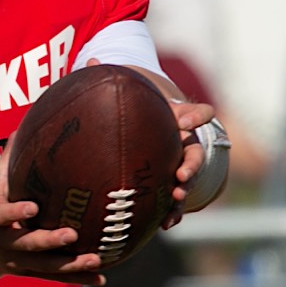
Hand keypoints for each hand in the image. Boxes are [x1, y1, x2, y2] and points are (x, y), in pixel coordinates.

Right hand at [0, 145, 104, 283]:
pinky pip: (56, 278)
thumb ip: (10, 157)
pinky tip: (101, 279)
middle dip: (49, 242)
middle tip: (72, 235)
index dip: (16, 212)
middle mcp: (6, 242)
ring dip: (71, 265)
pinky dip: (78, 279)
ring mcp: (19, 261)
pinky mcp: (31, 272)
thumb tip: (25, 123)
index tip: (33, 206)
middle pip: (27, 245)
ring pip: (46, 267)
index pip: (2, 215)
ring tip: (95, 260)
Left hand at [83, 59, 213, 226]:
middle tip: (181, 175)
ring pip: (188, 180)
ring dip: (184, 192)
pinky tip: (165, 225)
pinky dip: (172, 213)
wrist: (141, 135)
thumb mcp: (127, 99)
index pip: (193, 113)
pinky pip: (174, 201)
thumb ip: (111, 82)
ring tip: (177, 202)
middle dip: (191, 165)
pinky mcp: (169, 186)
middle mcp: (182, 144)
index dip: (195, 116)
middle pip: (196, 153)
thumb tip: (90, 61)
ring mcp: (178, 166)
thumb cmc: (135, 114)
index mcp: (175, 120)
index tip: (189, 121)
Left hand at [162, 97, 217, 227]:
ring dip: (177, 206)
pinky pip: (170, 204)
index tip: (181, 174)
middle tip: (177, 194)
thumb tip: (184, 123)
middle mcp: (186, 164)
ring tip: (170, 218)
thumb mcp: (182, 111)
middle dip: (185, 188)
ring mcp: (177, 178)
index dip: (191, 166)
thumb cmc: (169, 116)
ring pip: (181, 194)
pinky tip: (165, 225)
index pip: (195, 156)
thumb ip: (194, 113)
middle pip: (189, 179)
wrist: (155, 124)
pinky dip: (170, 215)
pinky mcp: (166, 188)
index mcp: (190, 147)